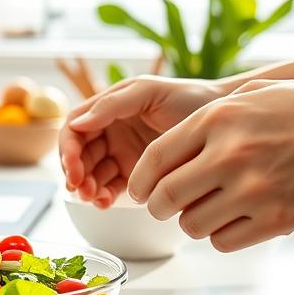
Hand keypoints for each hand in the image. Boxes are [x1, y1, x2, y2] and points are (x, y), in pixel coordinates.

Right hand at [60, 76, 225, 207]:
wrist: (226, 118)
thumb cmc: (189, 97)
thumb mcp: (147, 92)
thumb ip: (112, 105)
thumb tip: (77, 124)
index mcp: (109, 109)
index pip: (75, 129)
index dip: (67, 149)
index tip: (73, 167)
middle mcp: (112, 132)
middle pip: (79, 155)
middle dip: (76, 173)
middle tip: (82, 188)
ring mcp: (123, 154)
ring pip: (92, 174)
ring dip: (87, 187)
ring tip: (96, 197)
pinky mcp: (137, 175)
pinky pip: (111, 188)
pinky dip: (103, 196)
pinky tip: (105, 202)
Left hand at [126, 79, 293, 250]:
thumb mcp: (261, 95)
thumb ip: (215, 117)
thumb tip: (177, 145)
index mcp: (220, 118)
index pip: (156, 158)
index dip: (141, 179)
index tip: (140, 190)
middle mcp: (231, 154)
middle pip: (167, 197)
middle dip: (161, 206)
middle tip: (168, 207)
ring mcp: (254, 189)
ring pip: (193, 225)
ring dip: (195, 222)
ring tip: (211, 210)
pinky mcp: (278, 218)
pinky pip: (225, 241)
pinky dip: (224, 236)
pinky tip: (237, 221)